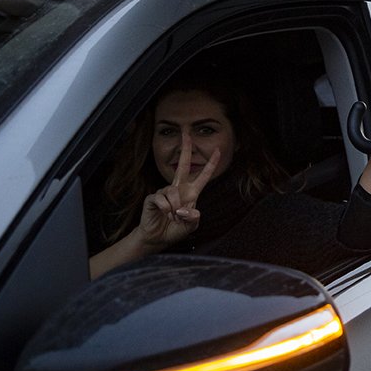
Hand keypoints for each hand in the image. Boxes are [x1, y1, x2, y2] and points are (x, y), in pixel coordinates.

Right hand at [135, 134, 218, 249]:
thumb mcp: (191, 226)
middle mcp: (178, 189)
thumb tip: (184, 209)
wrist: (159, 238)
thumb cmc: (176, 229)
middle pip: (183, 165)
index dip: (211, 163)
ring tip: (172, 217)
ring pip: (172, 192)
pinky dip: (165, 209)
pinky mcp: (153, 197)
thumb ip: (193, 218)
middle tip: (186, 133)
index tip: (218, 150)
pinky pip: (161, 199)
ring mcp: (165, 191)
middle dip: (185, 149)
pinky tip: (164, 214)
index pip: (204, 176)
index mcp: (191, 193)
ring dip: (174, 208)